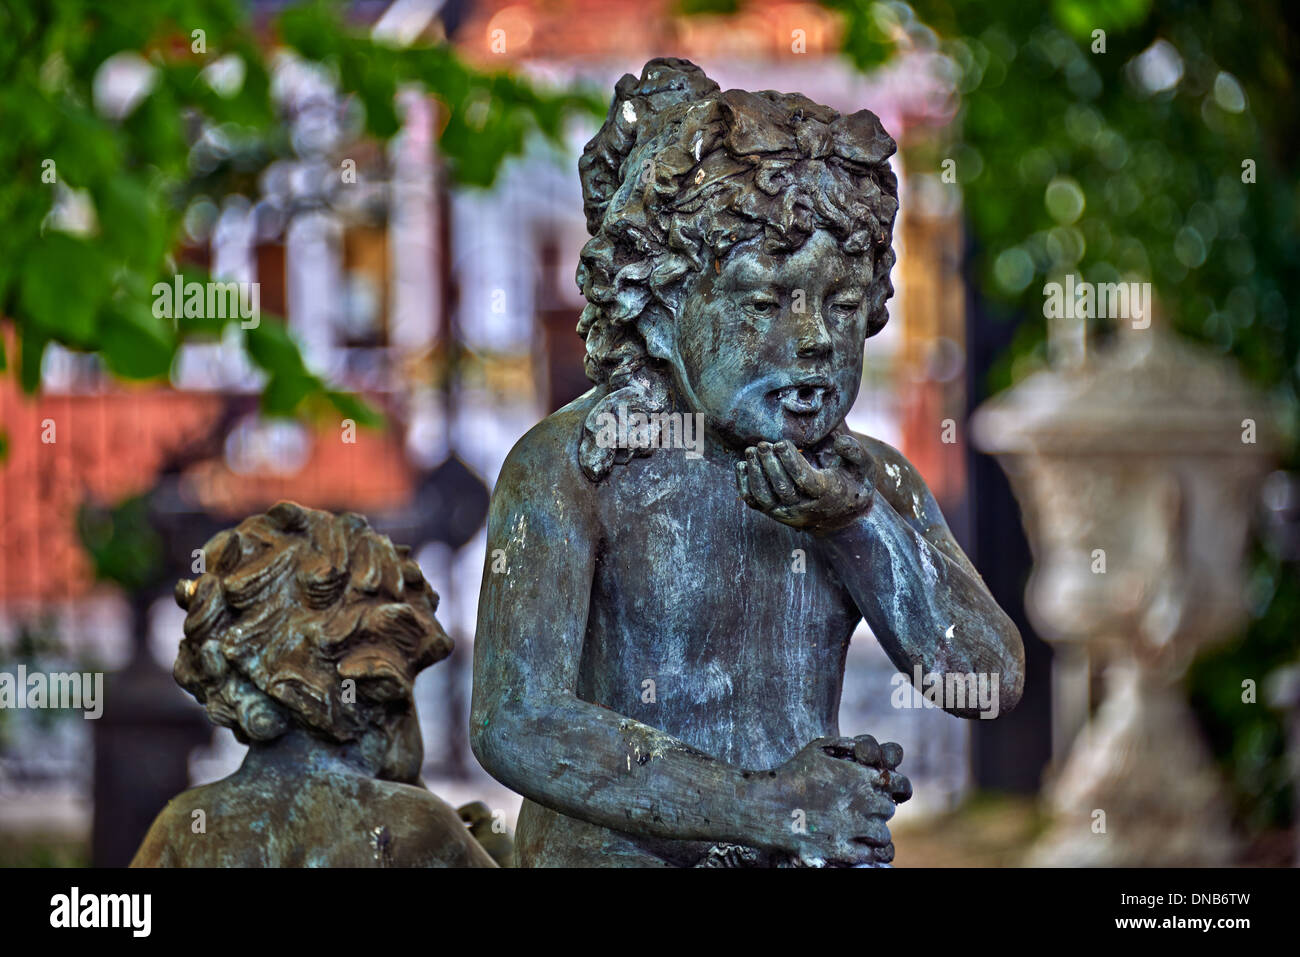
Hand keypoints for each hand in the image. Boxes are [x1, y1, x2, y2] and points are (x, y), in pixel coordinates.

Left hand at [735, 433, 874, 532]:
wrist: (843, 520)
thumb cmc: (853, 486)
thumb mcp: (864, 468)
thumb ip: (855, 452)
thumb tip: (839, 442)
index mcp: (826, 495)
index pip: (805, 480)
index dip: (791, 462)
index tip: (782, 443)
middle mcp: (804, 508)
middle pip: (782, 488)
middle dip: (770, 464)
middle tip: (762, 444)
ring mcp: (786, 513)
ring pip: (765, 497)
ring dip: (755, 474)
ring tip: (751, 451)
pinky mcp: (774, 514)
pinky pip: (754, 502)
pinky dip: (744, 485)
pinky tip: (741, 465)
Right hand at [755, 734, 911, 866]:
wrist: (764, 804)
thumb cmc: (791, 774)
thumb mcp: (818, 748)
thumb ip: (847, 746)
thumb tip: (867, 752)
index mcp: (859, 775)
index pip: (896, 784)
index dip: (889, 789)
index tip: (877, 793)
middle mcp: (861, 800)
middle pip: (887, 809)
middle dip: (877, 810)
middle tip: (861, 811)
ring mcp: (851, 826)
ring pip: (882, 835)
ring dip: (873, 833)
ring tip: (858, 831)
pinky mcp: (841, 849)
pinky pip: (870, 856)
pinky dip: (866, 852)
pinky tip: (854, 846)